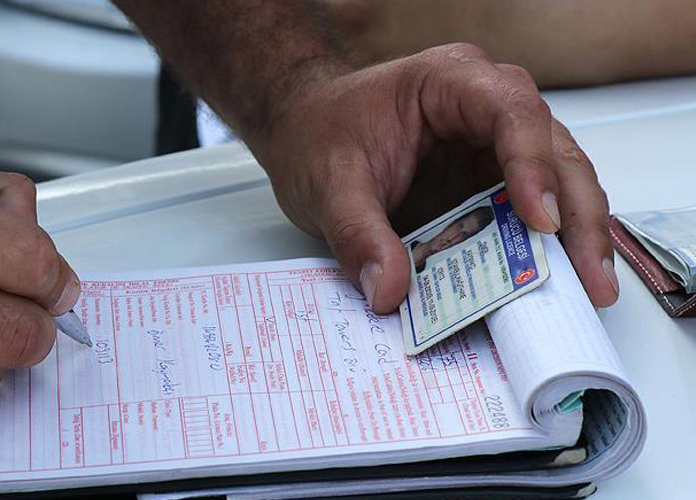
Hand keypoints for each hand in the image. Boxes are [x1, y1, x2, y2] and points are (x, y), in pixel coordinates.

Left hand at [254, 43, 616, 312]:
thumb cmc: (318, 136)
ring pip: (559, 184)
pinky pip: (531, 214)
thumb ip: (356, 234)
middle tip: (590, 279)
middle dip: (578, 216)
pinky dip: (545, 250)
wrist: (305, 133)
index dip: (534, 163)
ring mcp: (494, 146)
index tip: (539, 219)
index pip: (511, 111)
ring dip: (577, 238)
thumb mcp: (327, 183)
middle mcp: (485, 106)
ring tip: (590, 292)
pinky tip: (559, 287)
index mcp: (448, 82)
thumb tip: (389, 291)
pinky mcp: (491, 184)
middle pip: (556, 150)